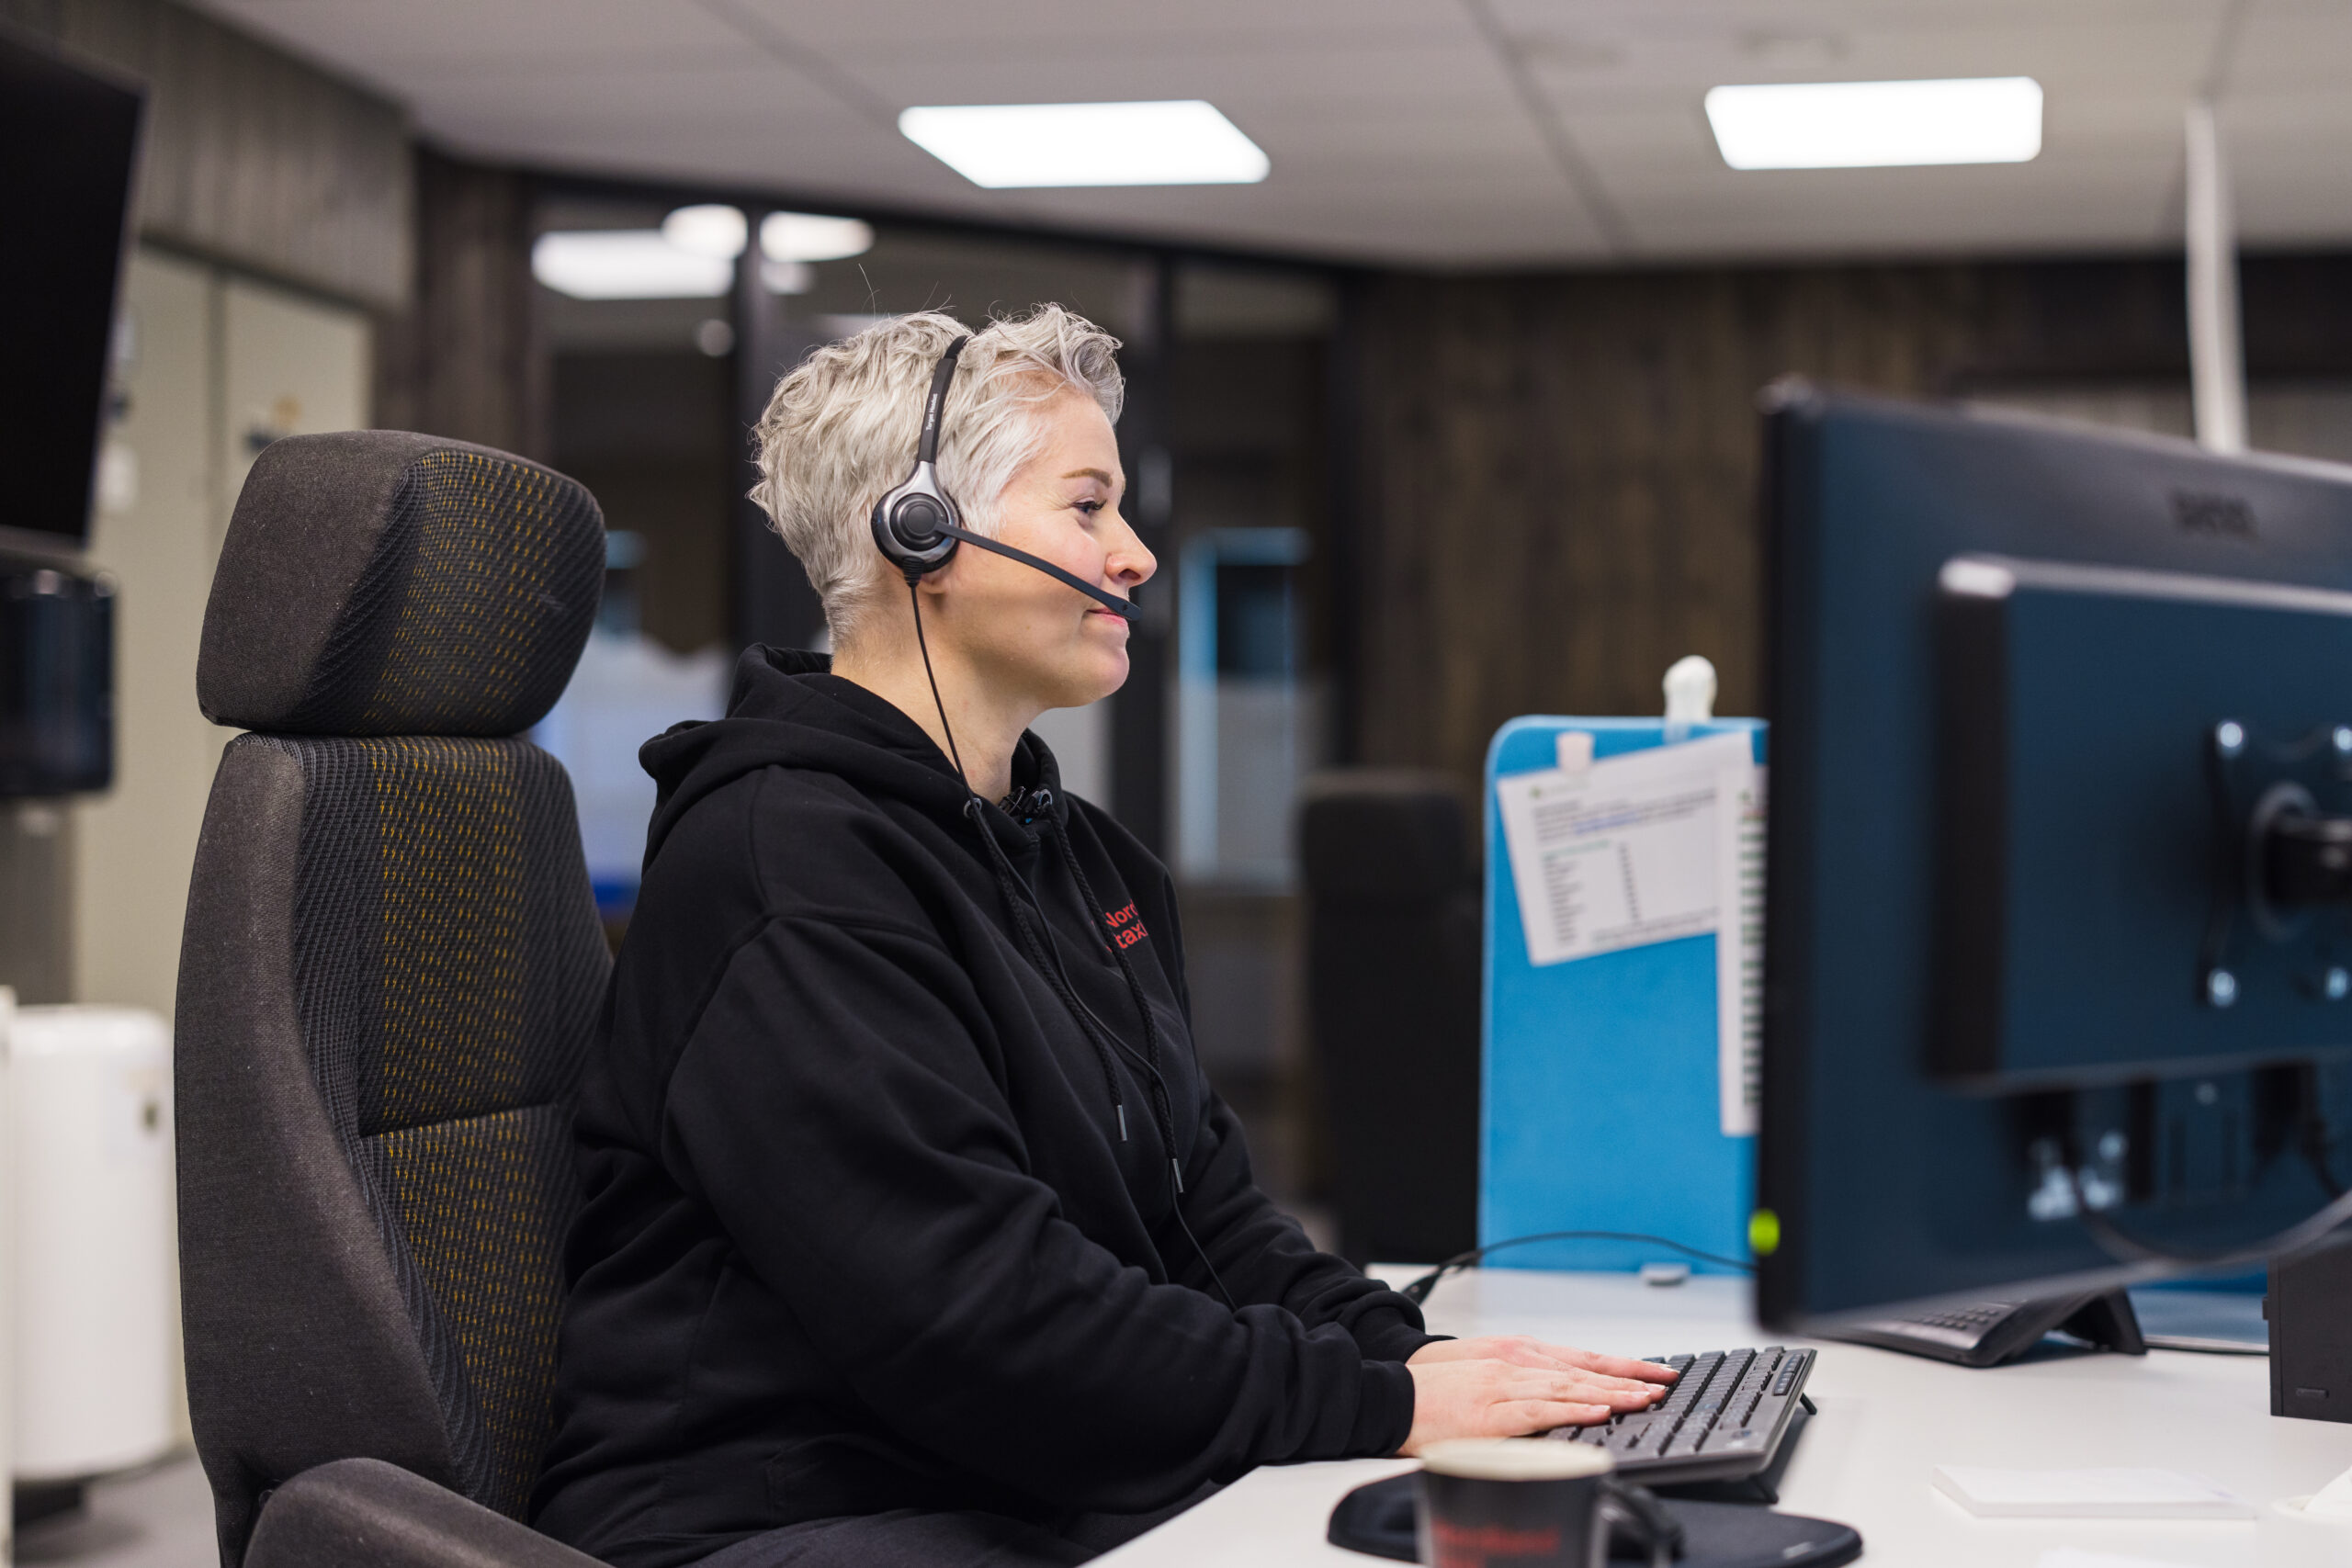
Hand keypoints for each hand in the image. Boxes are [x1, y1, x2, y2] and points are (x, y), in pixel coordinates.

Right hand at [1397, 1338, 1675, 1456]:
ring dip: (1610, 1392)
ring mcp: (1503, 1385)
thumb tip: (1566, 1395)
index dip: (1623, 1365)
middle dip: (1628, 1377)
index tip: (1656, 1373)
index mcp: (1518, 1355)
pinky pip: (1538, 1410)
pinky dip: (1570, 1408)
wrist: (1391, 1393)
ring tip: (1644, 1398)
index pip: (1583, 1359)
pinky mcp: (1490, 1412)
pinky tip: (1596, 1410)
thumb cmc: (1435, 1391)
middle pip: (1583, 1369)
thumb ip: (1525, 1385)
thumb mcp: (1487, 1377)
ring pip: (1568, 1387)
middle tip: (1664, 1385)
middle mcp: (1516, 1363)